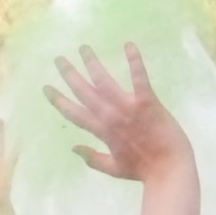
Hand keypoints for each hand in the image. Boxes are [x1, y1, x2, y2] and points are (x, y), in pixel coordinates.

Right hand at [44, 46, 187, 185]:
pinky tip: (128, 44)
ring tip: (83, 48)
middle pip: (84, 91)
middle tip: (58, 59)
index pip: (74, 113)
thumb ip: (92, 158)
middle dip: (69, 74)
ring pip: (104, 81)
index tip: (46, 87)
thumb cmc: (143, 170)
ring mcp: (128, 107)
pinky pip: (139, 77)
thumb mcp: (113, 168)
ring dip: (92, 63)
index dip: (58, 100)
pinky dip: (134, 60)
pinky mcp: (147, 101)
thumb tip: (73, 148)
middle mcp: (110, 116)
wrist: (169, 168)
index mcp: (101, 131)